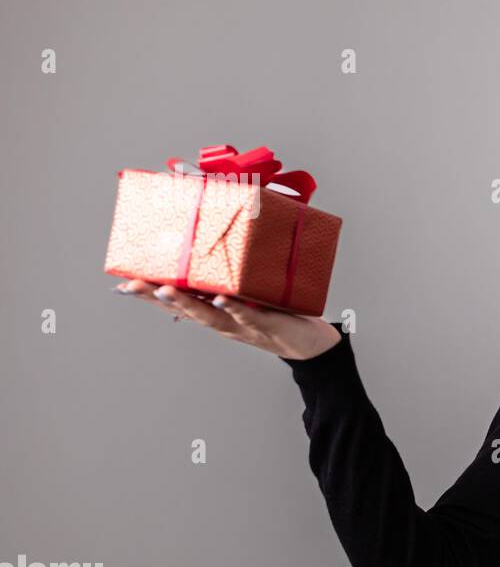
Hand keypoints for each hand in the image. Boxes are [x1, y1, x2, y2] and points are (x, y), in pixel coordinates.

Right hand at [112, 279, 341, 360]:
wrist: (311, 343)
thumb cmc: (279, 310)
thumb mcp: (253, 289)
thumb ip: (237, 267)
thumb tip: (231, 224)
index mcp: (214, 310)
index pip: (177, 303)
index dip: (149, 295)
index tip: (122, 284)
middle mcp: (222, 320)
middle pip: (184, 309)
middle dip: (155, 297)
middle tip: (131, 285)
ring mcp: (241, 324)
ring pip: (209, 314)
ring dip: (185, 304)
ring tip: (164, 291)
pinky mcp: (266, 323)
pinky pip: (247, 314)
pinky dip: (233, 307)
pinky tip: (222, 298)